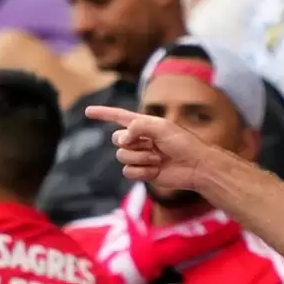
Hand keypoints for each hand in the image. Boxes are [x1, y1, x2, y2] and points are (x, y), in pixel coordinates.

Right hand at [86, 106, 217, 191]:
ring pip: (122, 156)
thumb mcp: (161, 126)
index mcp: (143, 125)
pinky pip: (128, 172)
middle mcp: (139, 140)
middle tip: (151, 145)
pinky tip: (157, 170)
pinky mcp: (143, 172)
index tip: (88, 111)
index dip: (103, 114)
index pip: (118, 117)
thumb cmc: (183, 143)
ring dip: (141, 157)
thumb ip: (138, 125)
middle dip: (131, 142)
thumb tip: (123, 137)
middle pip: (117, 139)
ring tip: (158, 158)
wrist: (195, 166)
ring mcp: (140, 156)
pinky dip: (142, 171)